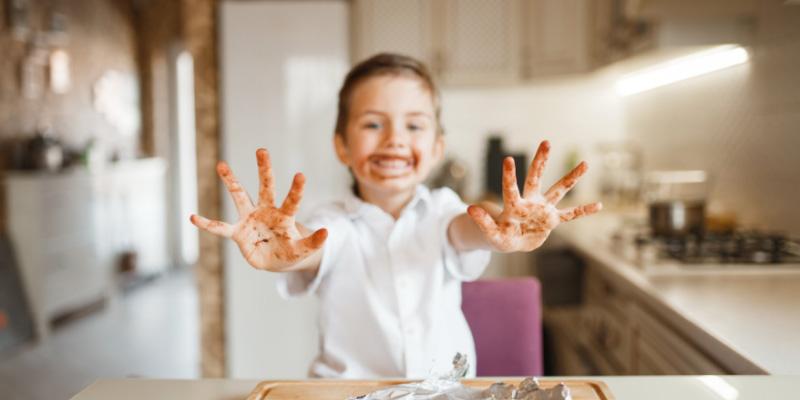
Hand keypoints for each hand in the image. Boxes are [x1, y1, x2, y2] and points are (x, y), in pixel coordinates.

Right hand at [190, 149, 326, 270]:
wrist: (276, 259)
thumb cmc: (290, 251)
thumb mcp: (303, 250)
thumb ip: (313, 242)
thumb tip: (328, 232)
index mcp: (284, 216)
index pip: (292, 200)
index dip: (296, 189)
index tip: (300, 175)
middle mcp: (266, 211)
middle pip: (266, 187)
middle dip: (264, 169)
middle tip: (262, 150)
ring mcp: (250, 219)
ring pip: (239, 196)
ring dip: (231, 181)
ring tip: (222, 164)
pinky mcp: (238, 233)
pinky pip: (220, 228)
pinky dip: (207, 224)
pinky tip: (193, 217)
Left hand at [467, 141, 600, 251]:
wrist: (511, 241)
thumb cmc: (499, 236)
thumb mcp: (490, 233)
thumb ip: (483, 221)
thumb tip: (469, 207)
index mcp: (514, 206)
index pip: (511, 188)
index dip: (509, 176)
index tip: (508, 159)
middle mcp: (530, 202)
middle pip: (536, 178)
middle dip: (540, 161)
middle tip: (546, 142)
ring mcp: (543, 209)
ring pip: (558, 190)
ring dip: (571, 178)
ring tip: (585, 163)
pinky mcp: (551, 220)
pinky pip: (570, 215)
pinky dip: (583, 211)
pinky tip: (599, 205)